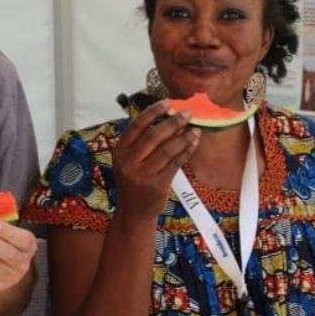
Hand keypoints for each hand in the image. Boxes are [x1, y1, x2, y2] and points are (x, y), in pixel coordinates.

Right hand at [114, 99, 199, 221]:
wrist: (133, 212)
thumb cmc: (133, 181)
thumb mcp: (128, 161)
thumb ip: (140, 143)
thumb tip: (166, 118)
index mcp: (119, 151)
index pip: (136, 126)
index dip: (152, 112)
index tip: (167, 102)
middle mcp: (128, 162)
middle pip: (153, 136)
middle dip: (172, 122)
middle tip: (187, 113)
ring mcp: (142, 174)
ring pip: (167, 150)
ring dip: (184, 137)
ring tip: (195, 129)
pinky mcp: (157, 185)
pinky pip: (175, 164)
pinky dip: (186, 152)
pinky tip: (193, 144)